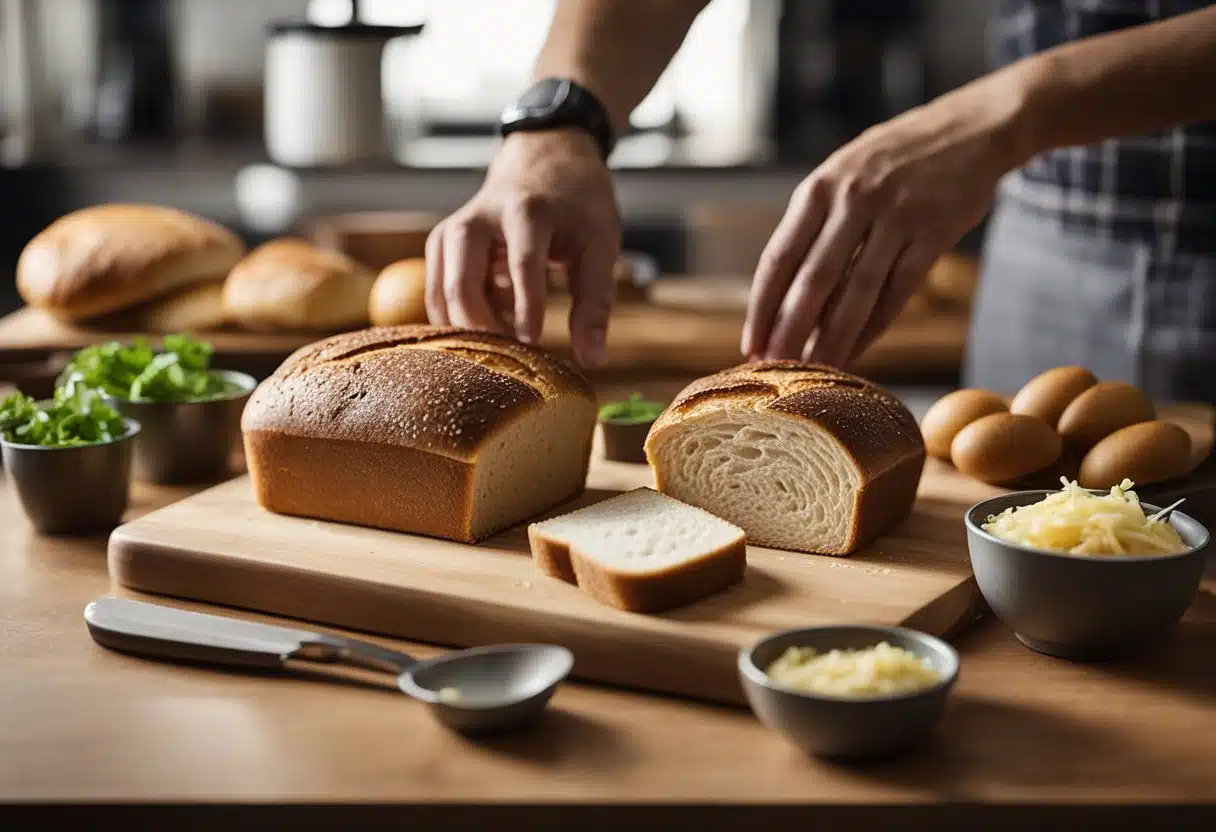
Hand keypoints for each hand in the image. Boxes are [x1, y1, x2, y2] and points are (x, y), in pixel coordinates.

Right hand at [425, 128, 620, 366]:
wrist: (544, 160)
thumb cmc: (576, 205)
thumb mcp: (600, 245)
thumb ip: (595, 302)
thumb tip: (592, 360)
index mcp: (526, 211)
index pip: (522, 264)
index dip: (526, 307)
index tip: (532, 343)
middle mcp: (478, 218)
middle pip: (462, 285)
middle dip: (483, 329)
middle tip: (514, 358)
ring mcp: (452, 231)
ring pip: (442, 294)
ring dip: (470, 327)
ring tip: (509, 339)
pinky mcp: (441, 245)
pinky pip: (439, 292)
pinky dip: (461, 316)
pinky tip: (496, 319)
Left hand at [742, 77, 1023, 366]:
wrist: (973, 127)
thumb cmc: (895, 158)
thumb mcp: (843, 174)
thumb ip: (815, 224)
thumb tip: (784, 296)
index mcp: (820, 188)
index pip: (779, 257)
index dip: (762, 307)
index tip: (751, 344)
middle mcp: (853, 200)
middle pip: (813, 280)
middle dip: (791, 331)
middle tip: (776, 368)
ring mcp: (896, 215)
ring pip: (857, 292)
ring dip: (834, 338)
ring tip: (817, 369)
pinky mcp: (935, 232)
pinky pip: (898, 290)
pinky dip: (876, 325)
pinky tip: (859, 350)